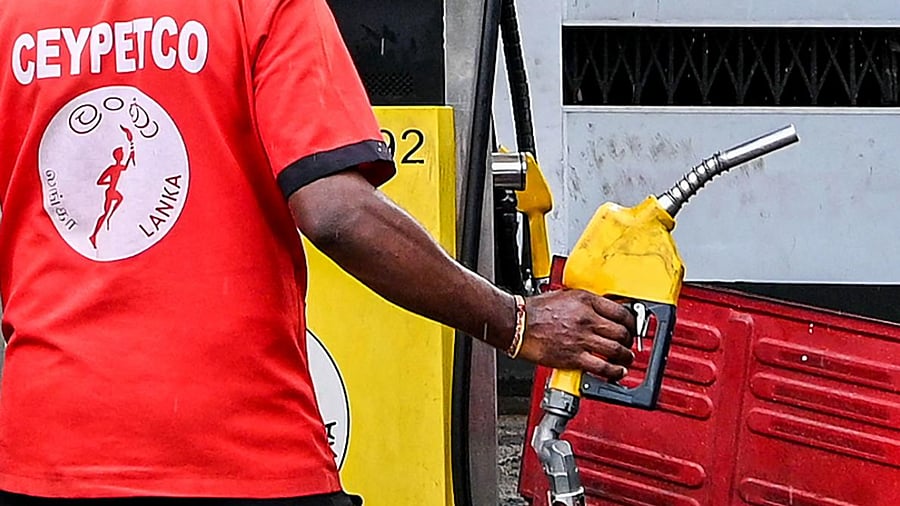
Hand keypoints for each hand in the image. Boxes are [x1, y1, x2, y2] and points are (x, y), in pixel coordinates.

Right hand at [516, 289, 635, 380]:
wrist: (518, 324)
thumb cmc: (536, 311)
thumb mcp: (566, 296)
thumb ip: (586, 303)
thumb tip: (602, 310)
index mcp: (586, 301)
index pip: (621, 311)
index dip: (631, 321)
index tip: (631, 326)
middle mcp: (587, 319)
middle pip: (622, 331)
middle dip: (629, 340)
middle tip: (629, 343)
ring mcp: (581, 339)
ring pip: (616, 350)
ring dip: (625, 356)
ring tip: (626, 358)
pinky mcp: (574, 357)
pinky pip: (602, 367)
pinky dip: (614, 372)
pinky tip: (617, 372)